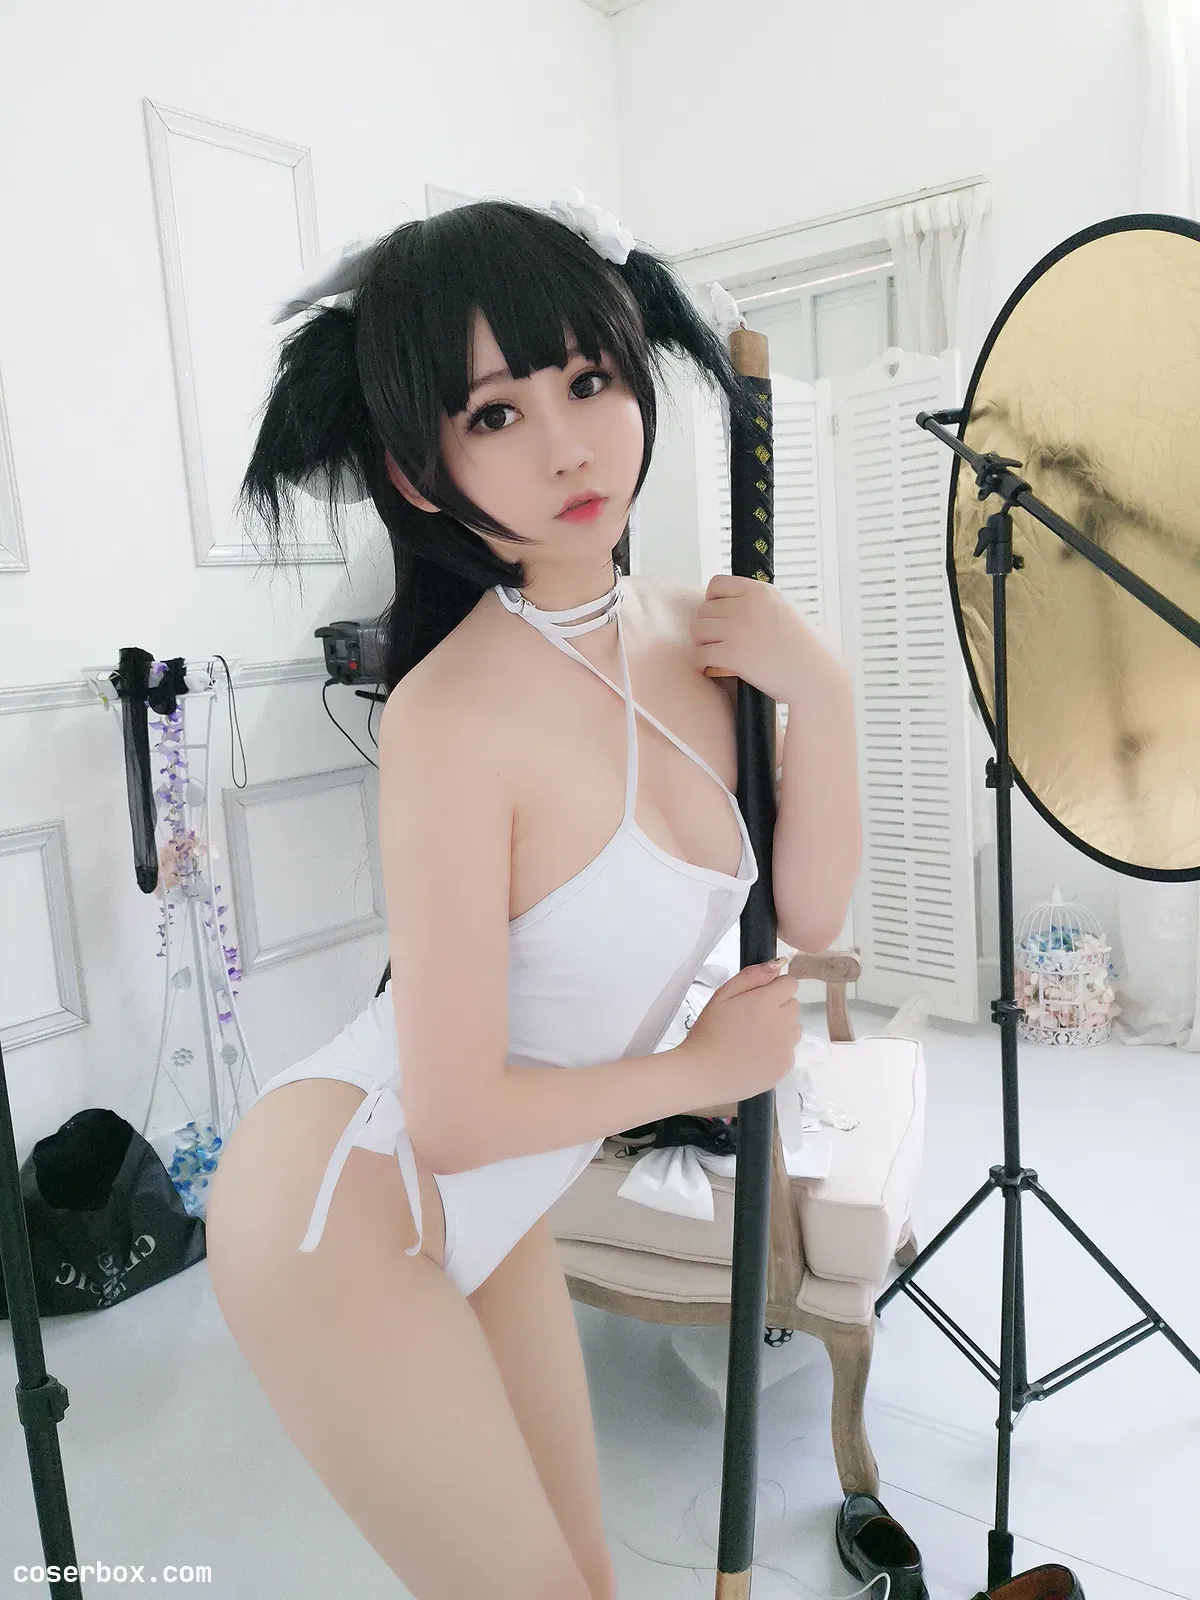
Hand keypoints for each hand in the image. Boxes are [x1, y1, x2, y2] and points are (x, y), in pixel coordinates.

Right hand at [677, 957, 801, 1102]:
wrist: (703, 1073)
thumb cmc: (708, 1031)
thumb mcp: (722, 996)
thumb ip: (752, 976)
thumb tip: (778, 964)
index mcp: (767, 1001)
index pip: (790, 984)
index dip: (774, 988)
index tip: (757, 998)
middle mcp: (783, 1022)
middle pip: (793, 1006)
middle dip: (777, 1008)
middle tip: (751, 1019)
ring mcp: (786, 1046)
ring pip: (793, 1029)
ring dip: (780, 1029)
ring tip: (753, 1038)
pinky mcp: (785, 1067)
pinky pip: (788, 1051)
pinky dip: (776, 1051)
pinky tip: (754, 1056)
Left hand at [690, 576, 828, 703]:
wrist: (814, 676)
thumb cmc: (803, 649)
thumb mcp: (784, 610)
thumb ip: (759, 604)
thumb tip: (730, 604)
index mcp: (760, 591)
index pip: (717, 584)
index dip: (713, 601)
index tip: (719, 617)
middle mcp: (747, 605)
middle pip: (704, 610)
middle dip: (708, 627)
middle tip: (717, 642)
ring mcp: (738, 629)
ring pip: (698, 630)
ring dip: (703, 644)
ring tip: (714, 655)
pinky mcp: (732, 654)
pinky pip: (700, 655)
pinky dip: (702, 664)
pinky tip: (711, 669)